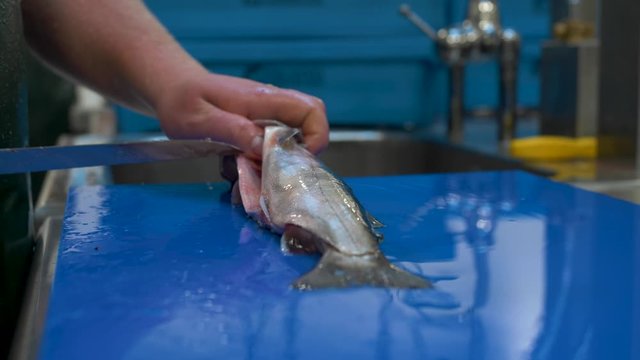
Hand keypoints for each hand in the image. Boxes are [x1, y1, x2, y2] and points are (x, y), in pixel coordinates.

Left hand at [155, 73, 328, 158]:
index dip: (317, 136)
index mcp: (261, 99)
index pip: (311, 110)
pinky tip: (238, 167)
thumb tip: (263, 146)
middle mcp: (270, 104)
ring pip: (292, 137)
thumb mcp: (198, 119)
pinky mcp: (256, 124)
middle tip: (276, 171)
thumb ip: (231, 130)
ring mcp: (265, 114)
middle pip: (310, 123)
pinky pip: (273, 143)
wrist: (171, 87)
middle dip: (301, 153)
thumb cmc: (181, 101)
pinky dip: (262, 160)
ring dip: (278, 160)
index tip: (297, 160)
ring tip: (250, 171)